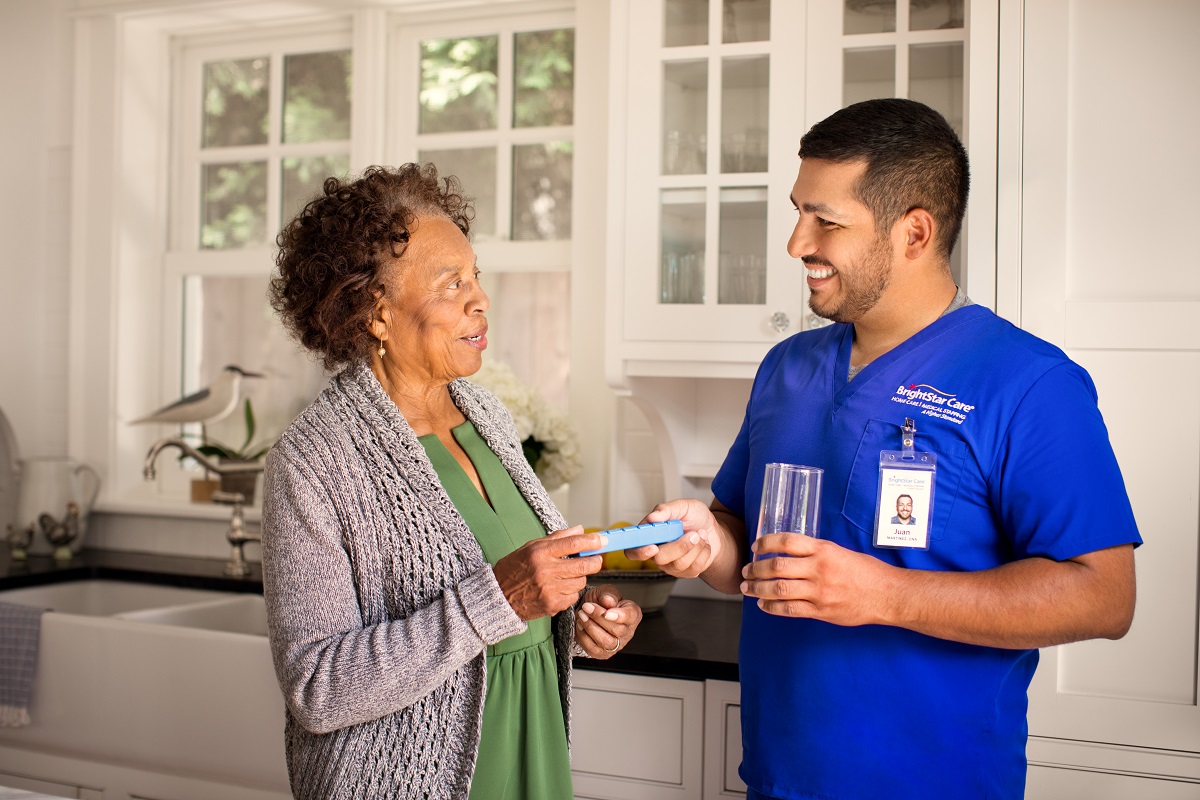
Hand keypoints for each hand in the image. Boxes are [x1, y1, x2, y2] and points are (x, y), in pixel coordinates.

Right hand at [495, 526, 604, 620]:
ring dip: (579, 577)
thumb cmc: (513, 569)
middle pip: (584, 565)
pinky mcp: (552, 604)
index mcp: (539, 552)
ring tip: (568, 575)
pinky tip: (560, 588)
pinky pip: (573, 596)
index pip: (573, 543)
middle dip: (595, 561)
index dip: (592, 541)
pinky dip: (571, 592)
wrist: (498, 597)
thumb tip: (579, 530)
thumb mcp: (531, 547)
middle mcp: (545, 570)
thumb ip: (557, 538)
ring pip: (581, 582)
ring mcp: (549, 589)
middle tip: (596, 559)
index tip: (602, 540)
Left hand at [574, 585, 642, 658]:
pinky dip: (584, 637)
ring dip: (591, 628)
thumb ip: (608, 594)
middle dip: (598, 618)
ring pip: (606, 642)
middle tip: (586, 607)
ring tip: (582, 615)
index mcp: (633, 614)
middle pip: (617, 631)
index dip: (620, 616)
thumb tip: (608, 601)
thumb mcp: (605, 591)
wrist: (589, 611)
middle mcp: (627, 632)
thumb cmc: (601, 600)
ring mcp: (616, 644)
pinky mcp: (603, 653)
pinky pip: (594, 649)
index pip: (631, 617)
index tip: (606, 613)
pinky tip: (580, 625)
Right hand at [626, 499, 722, 578]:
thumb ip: (666, 510)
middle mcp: (657, 553)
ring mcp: (671, 565)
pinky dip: (703, 552)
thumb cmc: (694, 517)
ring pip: (678, 564)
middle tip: (693, 533)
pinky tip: (703, 544)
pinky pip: (694, 568)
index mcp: (649, 536)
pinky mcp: (686, 572)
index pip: (632, 550)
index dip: (639, 552)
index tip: (653, 547)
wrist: (712, 530)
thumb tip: (652, 517)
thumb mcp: (682, 506)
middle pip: (659, 559)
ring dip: (695, 547)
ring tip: (701, 534)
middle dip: (679, 546)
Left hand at [740, 533, 891, 625]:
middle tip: (746, 570)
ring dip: (759, 589)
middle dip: (756, 569)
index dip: (766, 542)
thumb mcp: (841, 552)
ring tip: (748, 588)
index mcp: (824, 550)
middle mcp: (819, 569)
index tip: (755, 545)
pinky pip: (790, 609)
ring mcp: (820, 592)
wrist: (888, 596)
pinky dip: (773, 607)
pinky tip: (764, 605)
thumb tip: (790, 553)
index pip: (787, 542)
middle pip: (777, 567)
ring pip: (779, 589)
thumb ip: (817, 552)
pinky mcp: (822, 611)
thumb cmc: (868, 572)